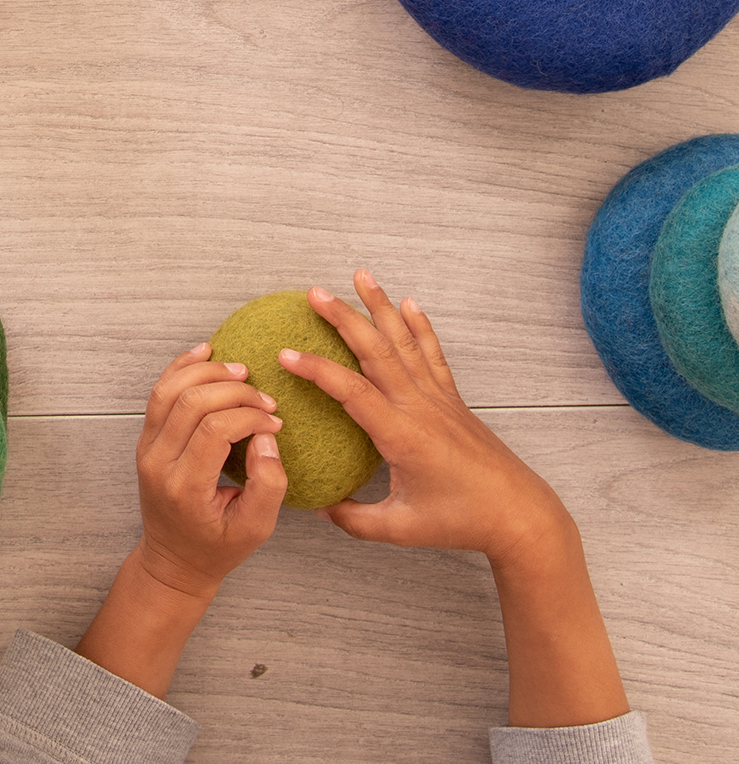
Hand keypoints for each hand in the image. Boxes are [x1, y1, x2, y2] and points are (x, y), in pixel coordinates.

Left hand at [74, 343, 285, 698]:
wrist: (173, 561)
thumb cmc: (217, 547)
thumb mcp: (255, 529)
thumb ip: (268, 485)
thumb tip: (266, 437)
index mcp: (186, 487)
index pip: (214, 430)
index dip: (249, 417)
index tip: (274, 423)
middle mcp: (159, 463)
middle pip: (191, 403)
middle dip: (234, 391)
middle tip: (264, 399)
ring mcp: (146, 448)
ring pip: (169, 390)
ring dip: (206, 372)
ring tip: (240, 371)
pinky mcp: (146, 439)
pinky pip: (159, 393)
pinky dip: (181, 368)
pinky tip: (205, 354)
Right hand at [280, 272, 567, 563]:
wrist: (519, 515)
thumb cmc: (461, 522)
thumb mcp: (400, 529)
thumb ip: (354, 518)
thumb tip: (318, 505)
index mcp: (402, 435)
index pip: (352, 391)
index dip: (317, 370)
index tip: (286, 354)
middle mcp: (420, 407)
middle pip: (377, 351)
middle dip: (344, 318)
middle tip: (315, 293)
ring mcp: (439, 399)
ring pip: (405, 342)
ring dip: (381, 307)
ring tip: (361, 276)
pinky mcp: (453, 399)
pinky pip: (432, 354)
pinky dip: (421, 326)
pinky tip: (408, 303)